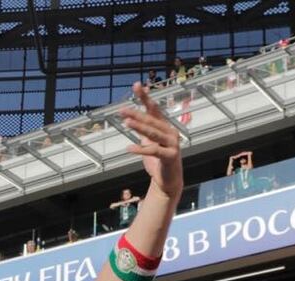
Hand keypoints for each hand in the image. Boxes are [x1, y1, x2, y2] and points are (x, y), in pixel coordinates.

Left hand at [121, 82, 182, 198]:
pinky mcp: (171, 156)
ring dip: (139, 127)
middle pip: (151, 120)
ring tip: (126, 122)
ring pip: (154, 133)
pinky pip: (154, 151)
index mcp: (164, 126)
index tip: (137, 85)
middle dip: (136, 114)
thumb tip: (131, 116)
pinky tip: (129, 148)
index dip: (145, 97)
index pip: (153, 109)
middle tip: (122, 110)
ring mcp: (172, 144)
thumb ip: (143, 130)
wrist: (167, 180)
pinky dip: (141, 149)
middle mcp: (170, 132)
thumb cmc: (157, 160)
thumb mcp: (149, 142)